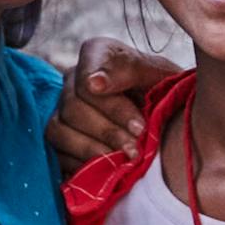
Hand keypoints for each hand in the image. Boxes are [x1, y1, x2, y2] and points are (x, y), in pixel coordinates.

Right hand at [46, 35, 180, 169]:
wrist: (167, 119)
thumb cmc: (164, 92)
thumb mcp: (159, 75)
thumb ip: (130, 70)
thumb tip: (93, 84)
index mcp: (97, 55)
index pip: (88, 73)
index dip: (111, 103)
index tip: (138, 126)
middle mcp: (73, 80)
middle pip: (72, 105)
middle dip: (108, 130)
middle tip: (137, 146)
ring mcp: (62, 111)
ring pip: (58, 130)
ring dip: (93, 149)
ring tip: (124, 160)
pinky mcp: (60, 140)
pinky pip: (57, 154)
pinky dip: (84, 164)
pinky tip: (109, 169)